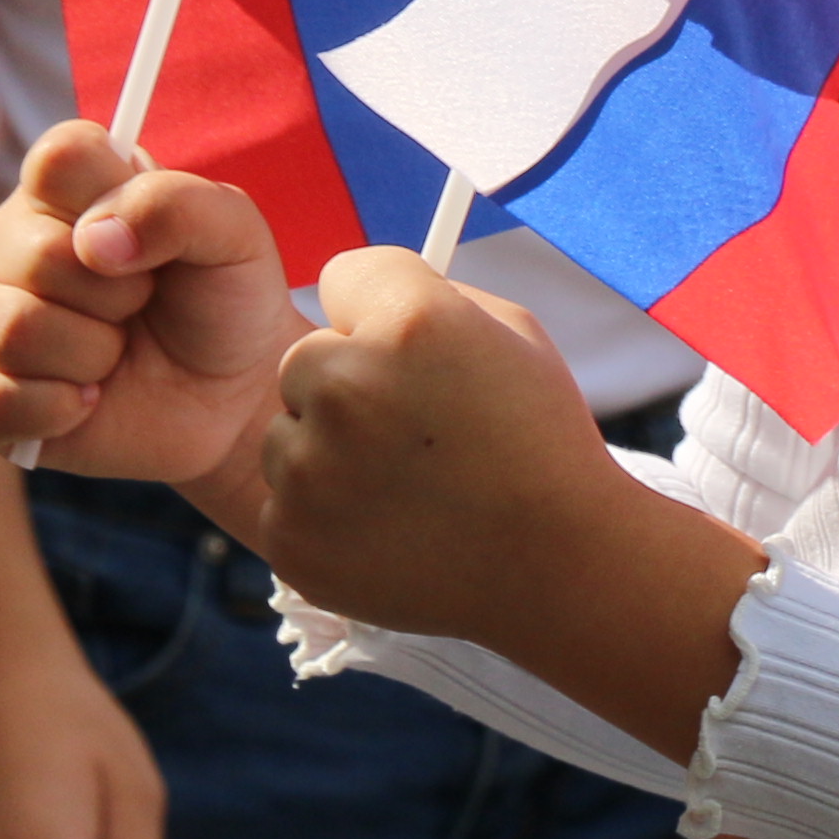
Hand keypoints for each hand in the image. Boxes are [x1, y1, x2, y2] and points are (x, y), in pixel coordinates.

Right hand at [0, 123, 299, 493]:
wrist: (230, 396)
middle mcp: (13, 245)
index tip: (148, 235)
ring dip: (94, 352)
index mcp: (69, 190)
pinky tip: (90, 400)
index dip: (112, 199)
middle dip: (118, 293)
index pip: (59, 156)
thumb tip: (95, 239)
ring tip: (118, 353)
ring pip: (13, 329)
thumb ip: (178, 205)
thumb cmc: (225, 302)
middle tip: (143, 303)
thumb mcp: (235, 236)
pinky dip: (63, 408)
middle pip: (34, 253)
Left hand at [246, 250, 623, 644]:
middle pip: (304, 358)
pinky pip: (284, 501)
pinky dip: (324, 513)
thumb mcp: (519, 338)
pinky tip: (388, 526)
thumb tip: (371, 298)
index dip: (379, 308)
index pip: (345, 275)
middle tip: (411, 426)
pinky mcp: (289, 536)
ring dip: (327, 450)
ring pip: (285, 433)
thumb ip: (436, 301)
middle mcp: (348, 386)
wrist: (555, 563)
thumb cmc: (544, 443)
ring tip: (403, 483)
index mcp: (410, 324)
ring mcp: (309, 469)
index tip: (408, 344)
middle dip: (347, 382)